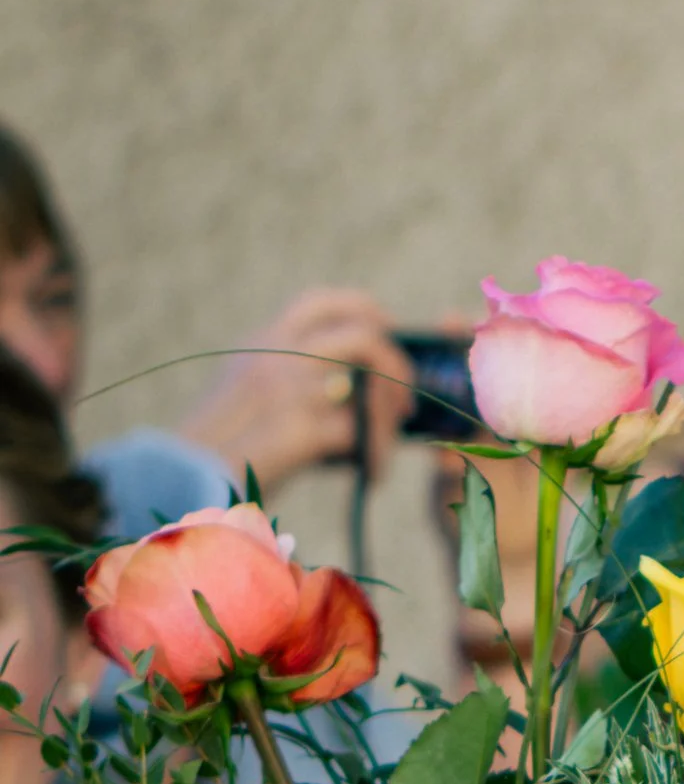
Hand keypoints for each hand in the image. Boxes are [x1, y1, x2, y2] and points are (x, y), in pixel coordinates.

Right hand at [179, 289, 412, 491]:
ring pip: (372, 385)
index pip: (321, 302)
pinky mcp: (298, 430)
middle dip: (396, 367)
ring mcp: (289, 388)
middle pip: (363, 335)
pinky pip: (362, 436)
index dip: (364, 310)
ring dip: (390, 417)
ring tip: (384, 443)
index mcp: (262, 341)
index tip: (387, 330)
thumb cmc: (215, 449)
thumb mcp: (245, 395)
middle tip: (405, 401)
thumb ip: (288, 380)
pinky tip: (371, 474)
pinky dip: (376, 458)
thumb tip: (349, 392)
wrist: (179, 480)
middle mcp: (278, 355)